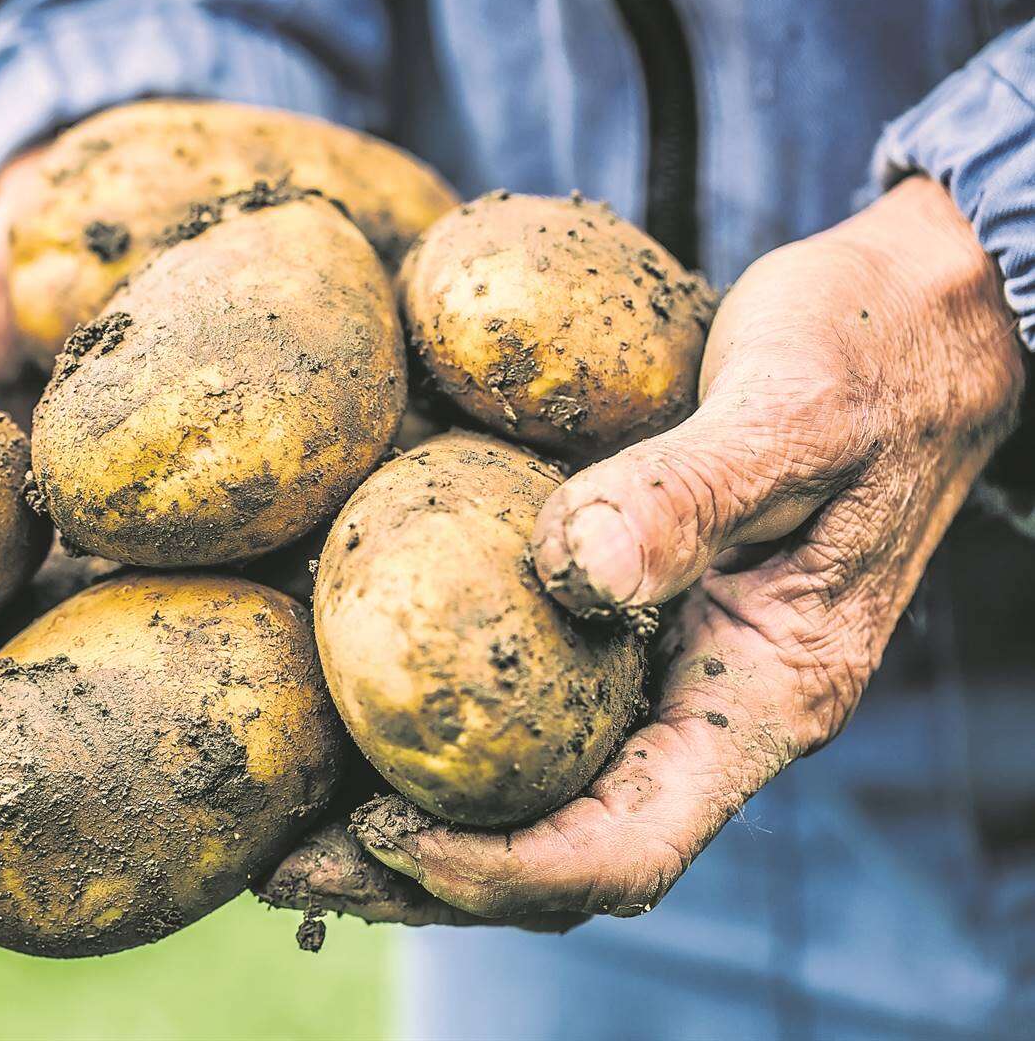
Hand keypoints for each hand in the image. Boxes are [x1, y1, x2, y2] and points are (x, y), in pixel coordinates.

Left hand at [288, 175, 1024, 923]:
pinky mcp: (617, 613)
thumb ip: (689, 494)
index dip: (500, 867)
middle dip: (417, 875)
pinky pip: (521, 701)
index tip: (380, 834)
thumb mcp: (792, 413)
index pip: (625, 846)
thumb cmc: (870, 355)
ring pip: (527, 789)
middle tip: (282, 866)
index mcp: (759, 697)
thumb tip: (576, 573)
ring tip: (283, 818)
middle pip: (550, 845)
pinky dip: (432, 718)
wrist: (906, 314)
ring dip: (407, 814)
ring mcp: (658, 666)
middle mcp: (700, 706)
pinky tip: (339, 691)